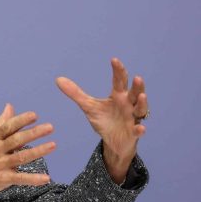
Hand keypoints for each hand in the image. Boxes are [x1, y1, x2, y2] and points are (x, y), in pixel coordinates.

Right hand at [0, 104, 54, 201]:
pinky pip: (20, 178)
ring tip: (53, 145)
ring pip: (21, 157)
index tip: (34, 115)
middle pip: (16, 140)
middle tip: (50, 127)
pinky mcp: (2, 179)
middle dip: (33, 133)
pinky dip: (33, 179)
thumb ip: (2, 122)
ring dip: (38, 151)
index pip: (8, 127)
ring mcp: (0, 165)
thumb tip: (10, 105)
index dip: (21, 120)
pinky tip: (46, 178)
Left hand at [55, 58, 147, 182]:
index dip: (118, 70)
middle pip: (135, 93)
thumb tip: (58, 79)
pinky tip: (140, 127)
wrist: (113, 142)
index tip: (114, 60)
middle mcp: (128, 105)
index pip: (119, 81)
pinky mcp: (134, 132)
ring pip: (141, 109)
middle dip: (137, 86)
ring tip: (142, 96)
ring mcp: (133, 118)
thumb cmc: (104, 120)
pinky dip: (140, 129)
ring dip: (142, 103)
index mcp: (118, 96)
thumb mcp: (88, 106)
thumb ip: (75, 93)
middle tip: (137, 77)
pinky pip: (138, 130)